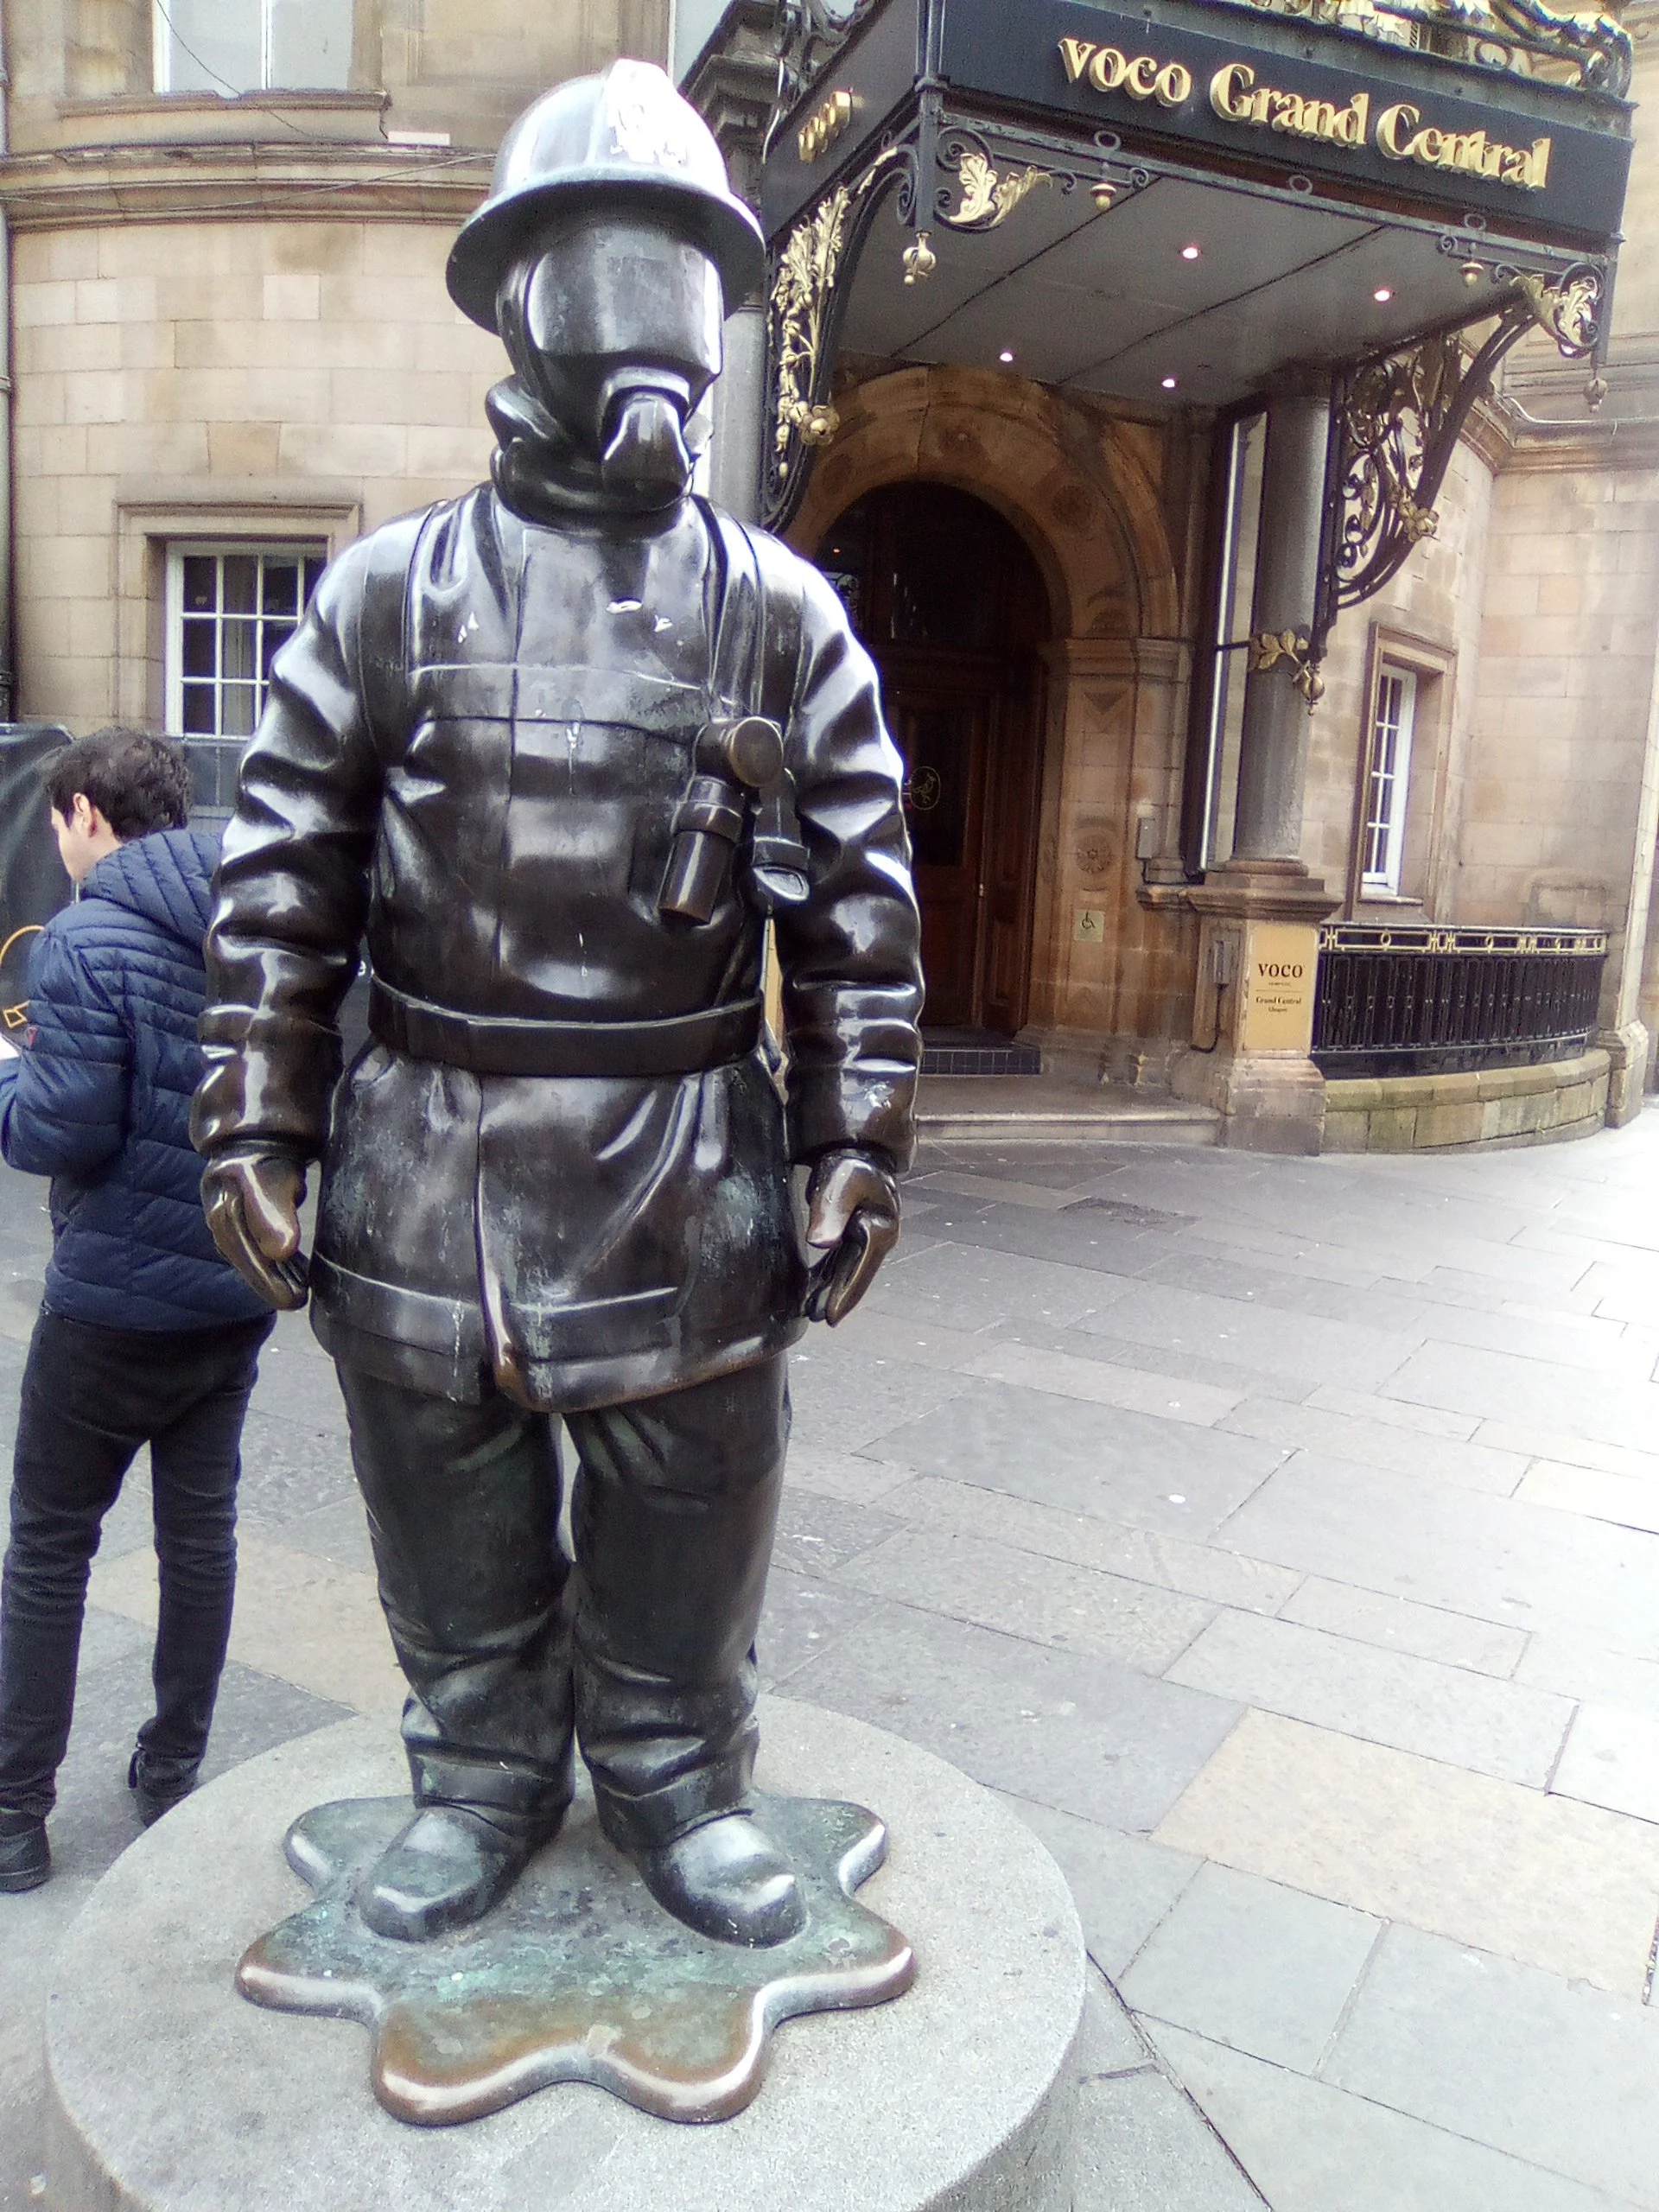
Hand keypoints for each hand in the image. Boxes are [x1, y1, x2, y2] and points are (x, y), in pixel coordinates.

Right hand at [200, 1149, 309, 1309]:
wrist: (252, 1133)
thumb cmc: (266, 1158)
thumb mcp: (271, 1183)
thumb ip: (273, 1216)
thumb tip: (281, 1253)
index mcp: (227, 1217)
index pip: (251, 1261)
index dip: (273, 1283)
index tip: (296, 1300)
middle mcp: (222, 1221)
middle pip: (250, 1261)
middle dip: (274, 1284)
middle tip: (300, 1301)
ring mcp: (227, 1218)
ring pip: (253, 1254)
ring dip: (274, 1274)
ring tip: (300, 1290)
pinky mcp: (239, 1214)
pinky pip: (255, 1243)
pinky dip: (273, 1258)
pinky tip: (292, 1267)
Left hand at [803, 1149, 899, 1326]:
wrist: (859, 1149)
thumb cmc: (851, 1163)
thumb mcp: (842, 1182)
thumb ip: (830, 1211)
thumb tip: (820, 1243)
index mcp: (878, 1229)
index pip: (859, 1270)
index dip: (845, 1295)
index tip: (830, 1317)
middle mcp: (877, 1237)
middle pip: (853, 1275)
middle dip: (837, 1298)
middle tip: (818, 1320)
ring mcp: (867, 1235)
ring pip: (845, 1270)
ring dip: (830, 1290)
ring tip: (810, 1310)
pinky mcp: (853, 1231)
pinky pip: (839, 1259)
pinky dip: (826, 1275)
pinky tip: (812, 1287)